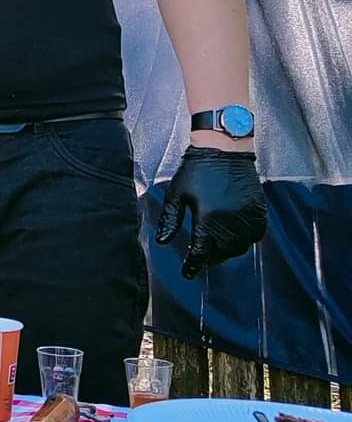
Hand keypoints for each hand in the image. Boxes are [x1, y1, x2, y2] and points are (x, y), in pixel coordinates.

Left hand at [156, 145, 266, 278]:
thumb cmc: (197, 169)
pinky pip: (255, 236)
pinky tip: (234, 238)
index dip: (193, 265)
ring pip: (240, 248)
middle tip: (200, 259)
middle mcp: (231, 220)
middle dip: (209, 259)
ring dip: (227, 252)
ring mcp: (248, 216)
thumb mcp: (177, 194)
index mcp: (209, 218)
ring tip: (215, 250)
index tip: (187, 273)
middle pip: (222, 253)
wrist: (224, 148)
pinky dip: (244, 242)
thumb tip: (162, 242)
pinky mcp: (259, 210)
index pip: (201, 252)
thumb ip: (170, 220)